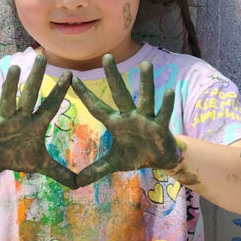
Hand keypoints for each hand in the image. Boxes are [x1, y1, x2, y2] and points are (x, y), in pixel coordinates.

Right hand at [0, 54, 76, 188]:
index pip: (51, 106)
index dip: (60, 92)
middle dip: (36, 77)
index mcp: (37, 125)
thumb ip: (61, 172)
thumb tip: (79, 184)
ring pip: (9, 100)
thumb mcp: (42, 165)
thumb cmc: (20, 157)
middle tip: (41, 57)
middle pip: (30, 95)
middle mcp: (22, 118)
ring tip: (14, 68)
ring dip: (11, 85)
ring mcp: (5, 121)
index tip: (71, 74)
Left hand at [72, 55, 181, 187]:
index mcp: (116, 122)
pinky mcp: (161, 126)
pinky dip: (166, 104)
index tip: (72, 79)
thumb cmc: (135, 155)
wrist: (159, 159)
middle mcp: (130, 115)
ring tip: (146, 65)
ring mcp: (146, 119)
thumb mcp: (114, 164)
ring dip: (146, 83)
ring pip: (145, 97)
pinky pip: (164, 114)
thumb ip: (96, 170)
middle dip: (113, 76)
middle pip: (120, 93)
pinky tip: (169, 91)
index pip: (97, 107)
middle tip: (107, 56)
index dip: (85, 94)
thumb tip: (76, 183)